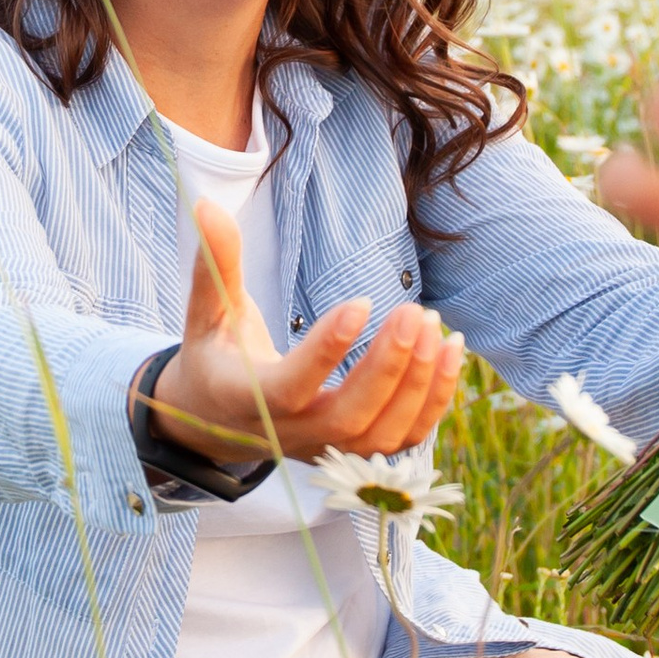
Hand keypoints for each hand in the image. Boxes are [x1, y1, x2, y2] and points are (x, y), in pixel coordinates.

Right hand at [147, 197, 464, 468]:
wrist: (217, 419)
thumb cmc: (216, 354)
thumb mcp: (208, 310)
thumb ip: (215, 264)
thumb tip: (206, 206)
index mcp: (245, 400)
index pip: (289, 388)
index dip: (326, 351)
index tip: (361, 302)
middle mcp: (288, 434)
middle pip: (347, 418)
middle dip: (387, 367)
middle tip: (414, 312)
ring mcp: (325, 448)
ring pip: (382, 435)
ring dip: (418, 384)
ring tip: (435, 325)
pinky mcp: (354, 451)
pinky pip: (405, 438)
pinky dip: (435, 399)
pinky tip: (451, 349)